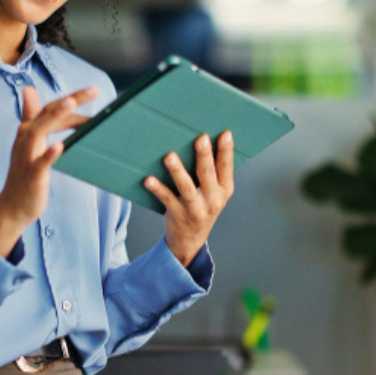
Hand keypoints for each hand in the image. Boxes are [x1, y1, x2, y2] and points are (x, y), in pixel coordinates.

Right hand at [0, 85, 98, 256]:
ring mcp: (27, 156)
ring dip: (56, 115)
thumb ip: (31, 116)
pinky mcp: (32, 175)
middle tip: (94, 90)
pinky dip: (49, 153)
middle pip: (47, 113)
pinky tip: (60, 145)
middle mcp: (26, 138)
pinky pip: (40, 163)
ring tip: (72, 103)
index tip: (93, 92)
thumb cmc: (25, 173)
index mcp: (28, 130)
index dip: (70, 99)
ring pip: (39, 130)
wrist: (13, 206)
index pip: (50, 108)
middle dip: (70, 100)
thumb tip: (28, 89)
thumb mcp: (28, 142)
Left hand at [143, 131, 234, 267]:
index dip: (227, 151)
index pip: (227, 168)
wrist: (190, 240)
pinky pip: (166, 199)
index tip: (225, 134)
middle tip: (200, 138)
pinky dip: (157, 189)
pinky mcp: (178, 214)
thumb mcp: (215, 193)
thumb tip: (201, 140)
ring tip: (169, 156)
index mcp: (224, 190)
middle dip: (204, 156)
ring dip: (177, 171)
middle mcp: (213, 200)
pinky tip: (148, 179)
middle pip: (207, 174)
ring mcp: (195, 209)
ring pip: (186, 187)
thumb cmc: (202, 207)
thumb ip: (212, 173)